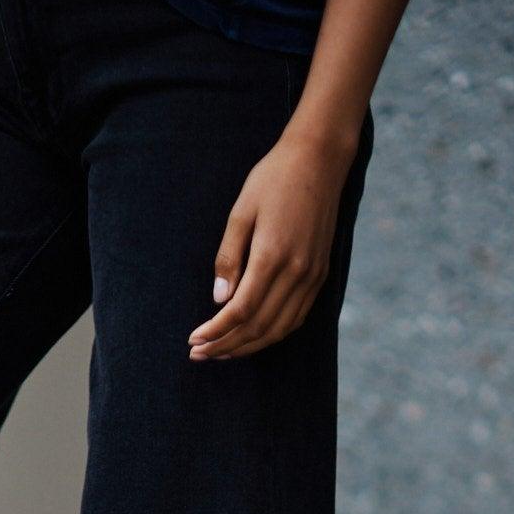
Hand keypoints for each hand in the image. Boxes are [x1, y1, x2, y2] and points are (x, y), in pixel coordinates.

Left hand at [188, 129, 356, 360]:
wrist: (320, 160)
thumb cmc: (273, 179)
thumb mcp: (241, 212)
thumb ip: (228, 258)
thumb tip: (219, 301)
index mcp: (273, 255)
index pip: (241, 310)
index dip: (216, 331)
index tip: (193, 340)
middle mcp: (297, 272)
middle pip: (258, 327)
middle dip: (225, 345)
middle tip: (199, 354)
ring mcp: (312, 276)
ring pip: (278, 329)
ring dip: (247, 347)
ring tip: (221, 352)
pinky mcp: (320, 275)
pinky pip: (296, 318)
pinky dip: (272, 335)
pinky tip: (252, 338)